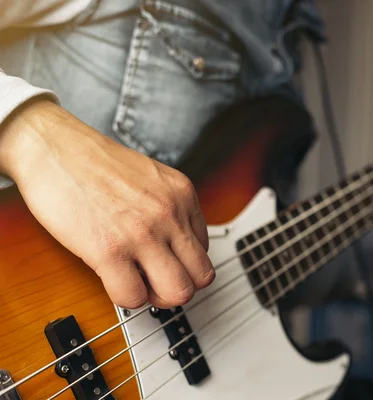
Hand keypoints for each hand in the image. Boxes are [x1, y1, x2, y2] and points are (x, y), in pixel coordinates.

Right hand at [0, 98, 214, 308]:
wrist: (54, 148)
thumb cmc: (95, 164)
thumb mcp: (153, 178)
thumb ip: (171, 208)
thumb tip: (176, 247)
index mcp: (183, 194)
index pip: (204, 249)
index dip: (183, 262)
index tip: (164, 262)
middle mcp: (170, 213)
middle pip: (201, 277)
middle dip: (180, 287)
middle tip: (157, 283)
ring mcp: (143, 233)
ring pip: (178, 292)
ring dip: (157, 298)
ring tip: (137, 283)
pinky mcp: (110, 250)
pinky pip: (133, 297)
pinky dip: (125, 297)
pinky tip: (113, 279)